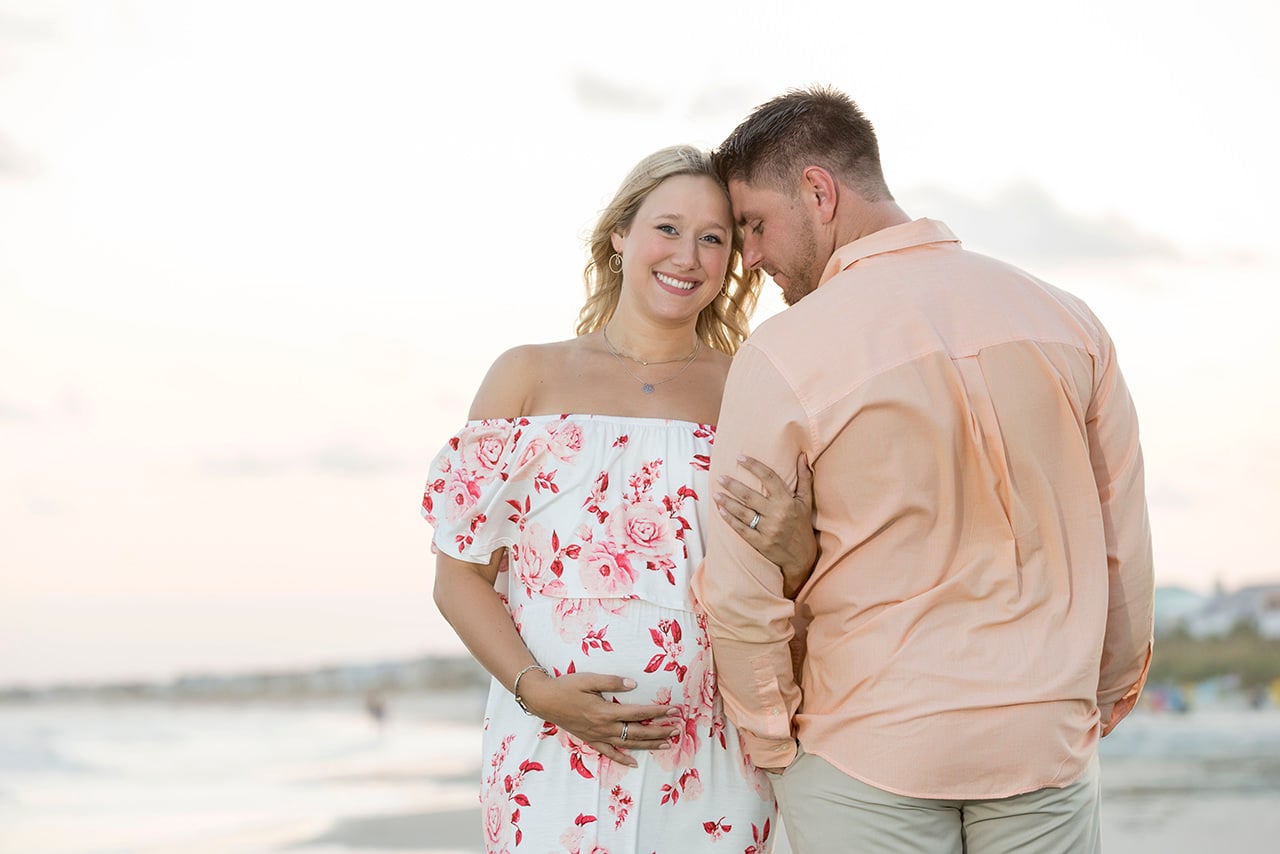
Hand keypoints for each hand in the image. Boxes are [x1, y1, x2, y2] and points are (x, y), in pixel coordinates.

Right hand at [518, 670, 679, 766]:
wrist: (544, 700)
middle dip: (659, 731)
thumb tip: (634, 684)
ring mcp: (597, 736)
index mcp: (605, 711)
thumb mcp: (588, 679)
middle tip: (677, 729)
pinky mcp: (590, 740)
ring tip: (666, 745)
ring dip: (648, 745)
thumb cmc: (567, 686)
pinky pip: (609, 753)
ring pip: (628, 744)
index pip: (638, 713)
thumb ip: (612, 682)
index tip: (673, 710)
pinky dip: (622, 758)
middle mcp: (604, 727)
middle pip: (637, 732)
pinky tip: (634, 763)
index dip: (657, 712)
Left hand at [716, 453, 816, 597]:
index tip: (740, 457)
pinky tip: (721, 511)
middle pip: (750, 495)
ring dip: (727, 502)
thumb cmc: (802, 525)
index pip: (769, 478)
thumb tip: (803, 455)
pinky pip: (741, 529)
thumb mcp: (806, 501)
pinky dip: (729, 519)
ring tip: (716, 493)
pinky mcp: (760, 542)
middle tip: (720, 477)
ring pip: (742, 512)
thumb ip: (804, 478)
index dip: (754, 466)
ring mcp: (767, 529)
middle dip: (732, 485)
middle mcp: (777, 514)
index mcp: (787, 501)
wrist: (802, 557)